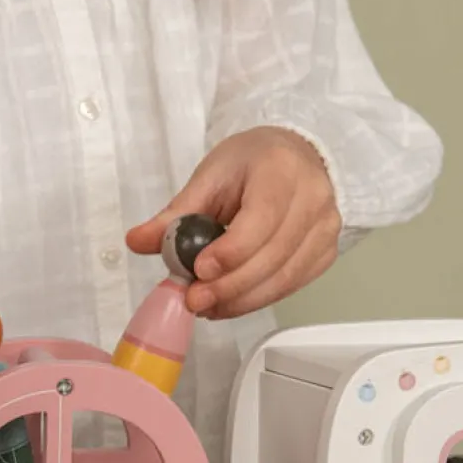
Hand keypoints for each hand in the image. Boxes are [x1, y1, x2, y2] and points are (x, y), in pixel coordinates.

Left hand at [124, 127, 340, 319]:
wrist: (296, 156)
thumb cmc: (250, 163)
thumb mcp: (210, 177)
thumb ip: (176, 213)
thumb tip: (136, 242)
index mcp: (282, 170)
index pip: (262, 218)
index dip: (232, 251)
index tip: (198, 270)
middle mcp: (314, 199)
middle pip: (273, 255)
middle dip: (230, 285)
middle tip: (194, 300)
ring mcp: (326, 228)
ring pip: (284, 278)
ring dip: (241, 300)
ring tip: (205, 306)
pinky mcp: (326, 253)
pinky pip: (292, 285)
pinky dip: (258, 299)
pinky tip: (229, 303)